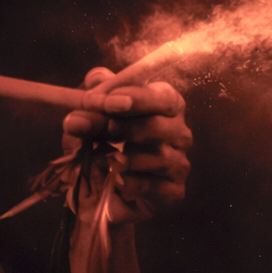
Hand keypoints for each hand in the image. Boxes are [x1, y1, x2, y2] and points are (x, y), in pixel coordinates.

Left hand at [62, 67, 191, 223]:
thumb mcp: (92, 119)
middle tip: (102, 128)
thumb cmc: (103, 147)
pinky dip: (133, 183)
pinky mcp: (173, 192)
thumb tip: (95, 78)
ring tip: (108, 159)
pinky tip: (118, 181)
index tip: (106, 101)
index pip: (162, 96)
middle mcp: (178, 134)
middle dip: (126, 126)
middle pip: (161, 126)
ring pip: (161, 157)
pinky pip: (156, 187)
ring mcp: (179, 164)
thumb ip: (96, 96)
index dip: (136, 98)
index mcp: (166, 108)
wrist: (100, 193)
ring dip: (129, 157)